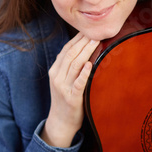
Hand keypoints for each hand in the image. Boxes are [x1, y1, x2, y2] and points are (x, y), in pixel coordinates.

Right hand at [41, 33, 99, 147]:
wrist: (60, 122)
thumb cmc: (66, 99)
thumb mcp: (63, 80)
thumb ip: (70, 66)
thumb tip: (83, 48)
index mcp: (55, 70)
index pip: (67, 49)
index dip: (78, 38)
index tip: (90, 29)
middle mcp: (57, 76)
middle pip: (71, 54)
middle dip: (84, 41)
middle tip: (96, 31)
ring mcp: (63, 87)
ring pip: (75, 65)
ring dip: (86, 51)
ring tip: (96, 41)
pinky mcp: (71, 98)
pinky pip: (78, 83)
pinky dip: (84, 73)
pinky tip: (90, 64)